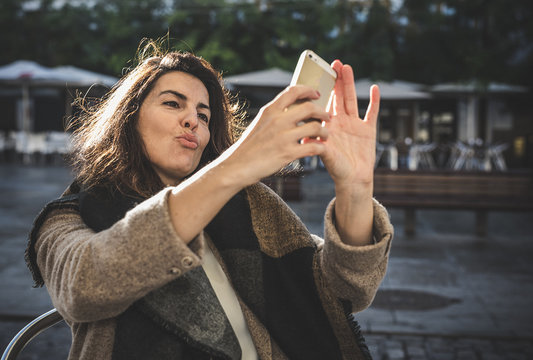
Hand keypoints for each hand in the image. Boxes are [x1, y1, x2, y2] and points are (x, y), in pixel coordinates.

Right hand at [222, 85, 329, 186]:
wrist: (238, 165)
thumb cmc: (249, 146)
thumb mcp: (260, 123)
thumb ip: (275, 114)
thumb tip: (291, 107)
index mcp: (270, 110)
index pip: (293, 91)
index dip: (309, 90)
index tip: (317, 94)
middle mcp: (277, 120)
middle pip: (309, 108)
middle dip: (322, 112)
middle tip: (326, 117)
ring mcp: (283, 137)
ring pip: (315, 127)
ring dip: (324, 131)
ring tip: (324, 135)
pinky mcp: (288, 153)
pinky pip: (313, 147)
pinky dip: (320, 147)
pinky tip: (319, 148)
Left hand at [318, 60, 379, 188]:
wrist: (353, 180)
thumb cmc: (336, 169)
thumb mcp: (324, 155)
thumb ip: (318, 145)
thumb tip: (306, 138)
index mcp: (328, 126)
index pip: (324, 103)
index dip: (322, 89)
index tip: (319, 75)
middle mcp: (341, 122)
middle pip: (338, 96)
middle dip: (336, 80)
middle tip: (334, 63)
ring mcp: (355, 124)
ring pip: (352, 99)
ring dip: (350, 84)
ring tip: (347, 67)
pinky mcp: (368, 129)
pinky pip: (372, 112)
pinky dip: (374, 101)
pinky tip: (374, 88)